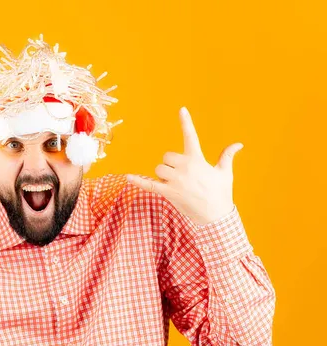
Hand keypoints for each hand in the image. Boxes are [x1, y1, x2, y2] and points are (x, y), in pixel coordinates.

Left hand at [126, 107, 242, 225]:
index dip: (186, 122)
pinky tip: (127, 177)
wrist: (215, 216)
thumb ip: (227, 156)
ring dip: (163, 175)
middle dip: (170, 164)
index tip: (182, 109)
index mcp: (197, 160)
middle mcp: (185, 168)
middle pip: (166, 157)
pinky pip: (148, 185)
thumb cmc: (220, 193)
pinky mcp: (168, 193)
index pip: (191, 136)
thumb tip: (239, 144)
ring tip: (176, 185)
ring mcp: (175, 181)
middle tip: (182, 175)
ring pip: (158, 169)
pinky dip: (137, 182)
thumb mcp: (224, 173)